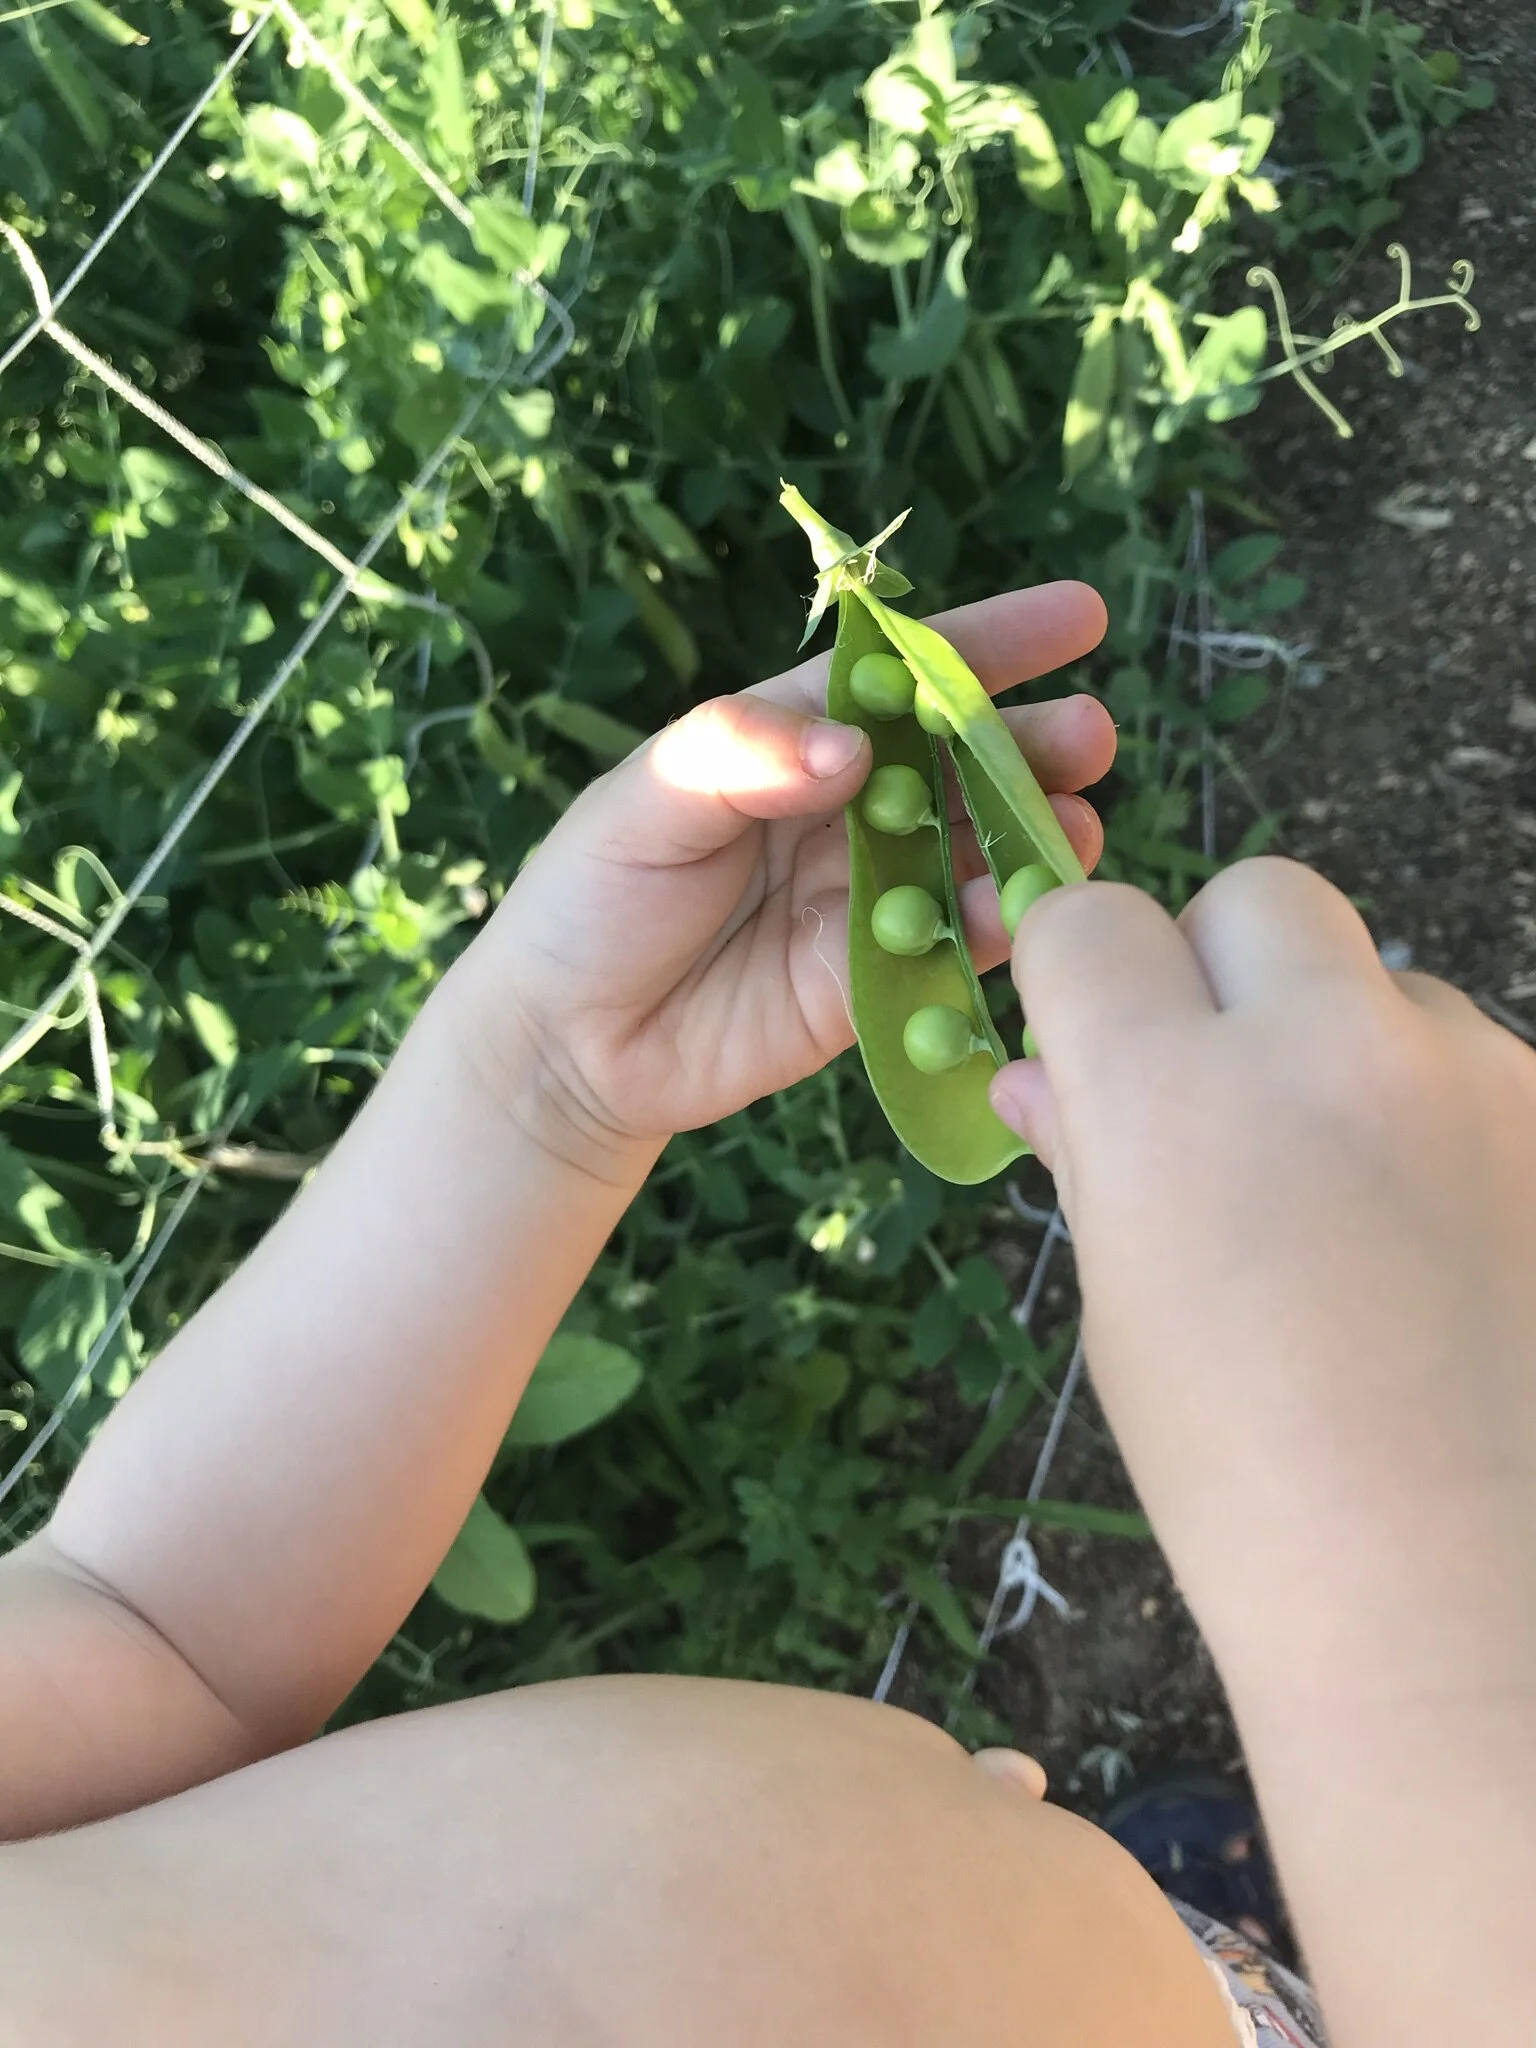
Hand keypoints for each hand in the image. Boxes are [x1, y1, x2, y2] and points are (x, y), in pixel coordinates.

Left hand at [441, 584, 1111, 1172]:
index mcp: (797, 741)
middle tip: (1090, 738)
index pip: (904, 677)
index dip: (991, 645)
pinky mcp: (873, 988)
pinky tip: (1020, 919)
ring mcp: (868, 901)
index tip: (1080, 617)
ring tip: (1076, 834)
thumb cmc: (592, 894)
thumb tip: (853, 748)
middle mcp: (849, 815)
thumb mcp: (646, 799)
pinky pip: (948, 955)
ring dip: (1030, 842)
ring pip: (973, 859)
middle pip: (961, 767)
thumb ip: (741, 756)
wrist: (565, 1040)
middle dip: (1030, 748)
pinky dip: (992, 936)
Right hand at [987, 858, 1535, 1694]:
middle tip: (1229, 1095)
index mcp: (1172, 1094)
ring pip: (1391, 989)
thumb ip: (1091, 1158)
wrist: (1467, 1612)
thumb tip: (1042, 1075)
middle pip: (1261, 896)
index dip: (1080, 973)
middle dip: (1224, 967)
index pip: (1094, 920)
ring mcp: (1479, 1073)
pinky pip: (1484, 1069)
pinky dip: (1451, 1121)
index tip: (1093, 1039)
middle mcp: (1329, 1043)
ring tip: (1369, 1217)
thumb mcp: (1128, 1315)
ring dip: (1356, 1054)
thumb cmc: (1252, 1485)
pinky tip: (1457, 1250)